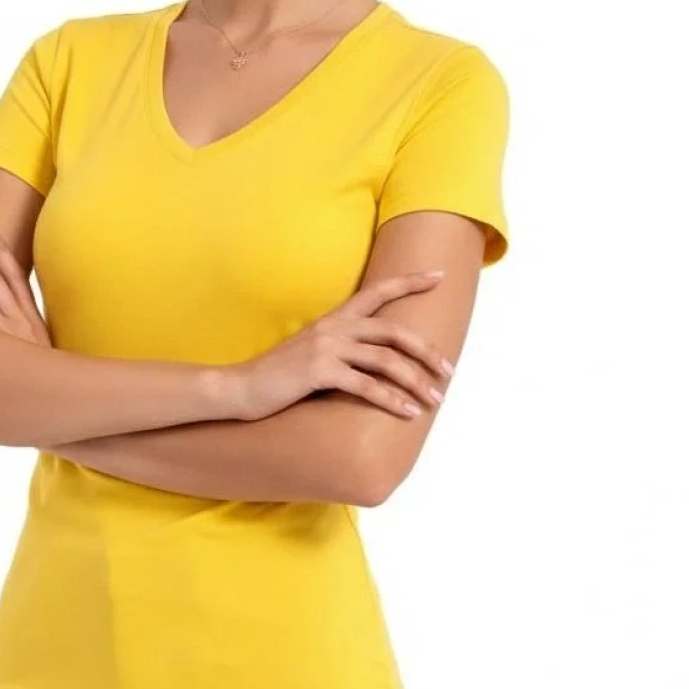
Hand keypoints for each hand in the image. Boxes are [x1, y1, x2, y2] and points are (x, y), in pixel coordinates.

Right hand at [231, 270, 452, 421]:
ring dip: (416, 381)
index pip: (378, 291)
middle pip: (393, 331)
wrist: (240, 388)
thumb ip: (342, 348)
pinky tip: (407, 412)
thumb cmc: (279, 376)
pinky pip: (366, 386)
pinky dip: (391, 400)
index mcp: (334, 318)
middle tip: (448, 371)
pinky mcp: (319, 372)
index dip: (410, 282)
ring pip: (386, 361)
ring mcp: (326, 348)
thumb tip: (375, 361)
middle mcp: (334, 327)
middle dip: (427, 351)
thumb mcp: (312, 352)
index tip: (439, 276)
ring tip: (434, 399)